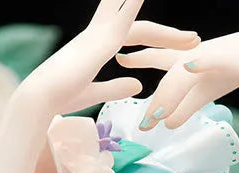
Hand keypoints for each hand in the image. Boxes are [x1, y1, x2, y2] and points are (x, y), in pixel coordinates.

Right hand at [18, 0, 200, 115]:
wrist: (42, 96)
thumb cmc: (60, 97)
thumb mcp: (95, 93)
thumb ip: (116, 87)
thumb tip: (138, 87)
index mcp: (96, 45)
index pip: (133, 35)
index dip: (158, 39)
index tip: (181, 47)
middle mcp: (99, 34)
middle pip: (140, 25)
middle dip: (167, 33)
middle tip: (195, 40)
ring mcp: (100, 34)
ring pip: (136, 19)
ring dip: (164, 29)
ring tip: (192, 36)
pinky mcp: (103, 40)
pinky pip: (128, 18)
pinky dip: (137, 6)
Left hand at [116, 27, 238, 129]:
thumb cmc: (231, 67)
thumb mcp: (204, 93)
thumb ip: (184, 108)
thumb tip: (166, 124)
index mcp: (183, 61)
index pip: (154, 57)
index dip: (136, 58)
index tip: (118, 58)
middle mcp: (190, 55)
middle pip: (164, 70)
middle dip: (154, 97)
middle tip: (142, 123)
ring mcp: (206, 55)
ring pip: (182, 73)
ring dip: (169, 93)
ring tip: (156, 115)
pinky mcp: (225, 56)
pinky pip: (209, 60)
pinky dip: (198, 64)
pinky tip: (189, 67)